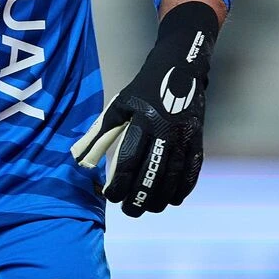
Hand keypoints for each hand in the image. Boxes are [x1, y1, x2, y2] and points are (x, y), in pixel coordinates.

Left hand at [71, 1, 217, 216]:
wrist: (180, 68)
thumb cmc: (143, 89)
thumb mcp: (119, 105)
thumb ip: (101, 133)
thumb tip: (80, 159)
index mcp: (143, 121)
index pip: (130, 160)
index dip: (120, 183)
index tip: (110, 197)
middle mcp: (167, 131)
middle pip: (153, 174)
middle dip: (140, 198)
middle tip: (129, 211)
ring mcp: (186, 137)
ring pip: (174, 177)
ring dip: (160, 198)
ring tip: (148, 209)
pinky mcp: (198, 140)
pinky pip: (192, 171)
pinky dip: (183, 188)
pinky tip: (172, 200)